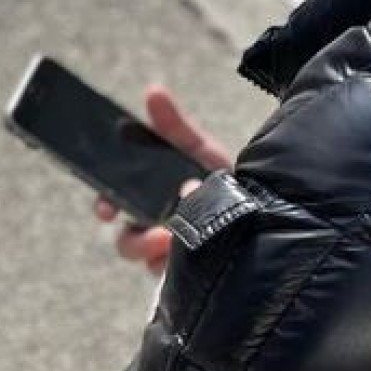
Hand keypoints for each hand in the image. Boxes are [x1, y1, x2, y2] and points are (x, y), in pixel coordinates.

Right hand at [96, 86, 234, 274]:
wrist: (266, 209)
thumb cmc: (225, 180)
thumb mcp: (199, 148)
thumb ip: (174, 125)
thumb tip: (152, 91)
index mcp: (149, 201)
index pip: (113, 205)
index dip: (104, 205)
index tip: (106, 210)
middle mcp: (155, 231)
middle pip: (126, 243)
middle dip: (135, 242)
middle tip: (158, 237)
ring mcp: (172, 258)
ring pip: (152, 264)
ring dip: (166, 255)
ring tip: (186, 244)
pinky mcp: (192, 278)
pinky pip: (179, 279)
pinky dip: (187, 266)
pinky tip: (204, 257)